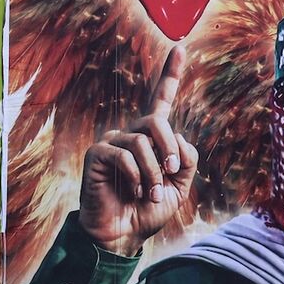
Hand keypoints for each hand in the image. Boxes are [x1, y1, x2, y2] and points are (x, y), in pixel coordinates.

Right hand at [78, 45, 197, 255]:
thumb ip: (186, 161)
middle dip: (170, 148)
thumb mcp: (178, 188)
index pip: (161, 101)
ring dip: (153, 173)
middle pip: (157, 120)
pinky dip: (136, 177)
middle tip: (172, 175)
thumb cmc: (146, 212)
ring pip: (142, 141)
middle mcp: (131, 134)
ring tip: (150, 194)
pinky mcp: (97, 154)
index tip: (181, 48)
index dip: (171, 75)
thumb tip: (178, 140)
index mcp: (151, 139)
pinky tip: (133, 192)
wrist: (122, 235)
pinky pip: (124, 155)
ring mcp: (112, 142)